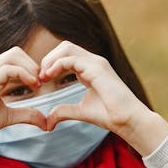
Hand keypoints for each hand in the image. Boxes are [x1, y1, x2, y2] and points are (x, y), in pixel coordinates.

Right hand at [0, 47, 45, 165]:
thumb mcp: (9, 117)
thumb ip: (26, 114)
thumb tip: (46, 123)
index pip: (15, 58)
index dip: (31, 67)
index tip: (40, 84)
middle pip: (15, 52)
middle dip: (32, 64)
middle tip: (41, 83)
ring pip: (13, 56)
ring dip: (30, 68)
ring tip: (37, 84)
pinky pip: (8, 69)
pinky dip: (23, 74)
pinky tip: (32, 86)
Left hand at [39, 41, 167, 155]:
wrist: (127, 120)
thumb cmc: (110, 115)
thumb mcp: (81, 112)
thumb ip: (64, 111)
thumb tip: (48, 121)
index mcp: (90, 69)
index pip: (66, 55)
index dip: (51, 64)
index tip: (41, 80)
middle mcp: (93, 62)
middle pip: (65, 46)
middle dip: (48, 58)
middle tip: (39, 76)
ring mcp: (96, 63)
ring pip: (67, 48)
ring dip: (50, 60)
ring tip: (43, 75)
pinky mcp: (97, 68)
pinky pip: (71, 59)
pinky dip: (57, 65)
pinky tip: (49, 76)